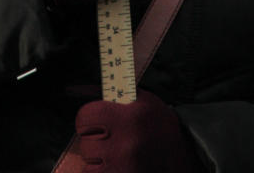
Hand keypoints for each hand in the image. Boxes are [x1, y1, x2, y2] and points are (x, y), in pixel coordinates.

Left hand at [75, 91, 193, 171]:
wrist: (181, 157)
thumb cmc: (157, 123)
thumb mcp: (139, 98)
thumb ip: (107, 92)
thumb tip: (73, 89)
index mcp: (129, 119)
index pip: (84, 117)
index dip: (88, 118)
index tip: (97, 120)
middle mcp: (125, 146)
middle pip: (85, 142)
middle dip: (93, 139)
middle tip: (107, 137)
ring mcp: (123, 169)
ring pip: (89, 164)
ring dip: (96, 159)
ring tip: (113, 152)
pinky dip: (100, 171)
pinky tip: (114, 164)